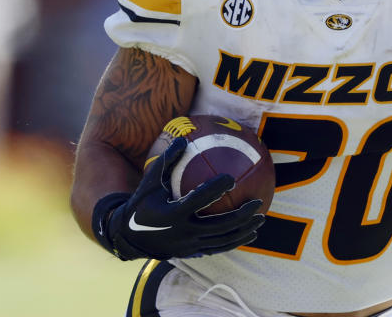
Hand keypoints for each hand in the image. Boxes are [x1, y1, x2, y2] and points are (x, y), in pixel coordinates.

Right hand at [102, 137, 265, 259]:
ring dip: (244, 230)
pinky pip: (219, 248)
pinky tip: (250, 233)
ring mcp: (189, 246)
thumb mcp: (150, 181)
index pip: (198, 200)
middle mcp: (182, 232)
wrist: (129, 236)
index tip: (232, 178)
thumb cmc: (143, 202)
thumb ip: (167, 160)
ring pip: (223, 241)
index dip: (215, 189)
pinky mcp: (193, 253)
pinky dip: (235, 241)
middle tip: (257, 202)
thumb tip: (183, 138)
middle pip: (219, 226)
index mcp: (172, 213)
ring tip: (261, 219)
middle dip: (241, 215)